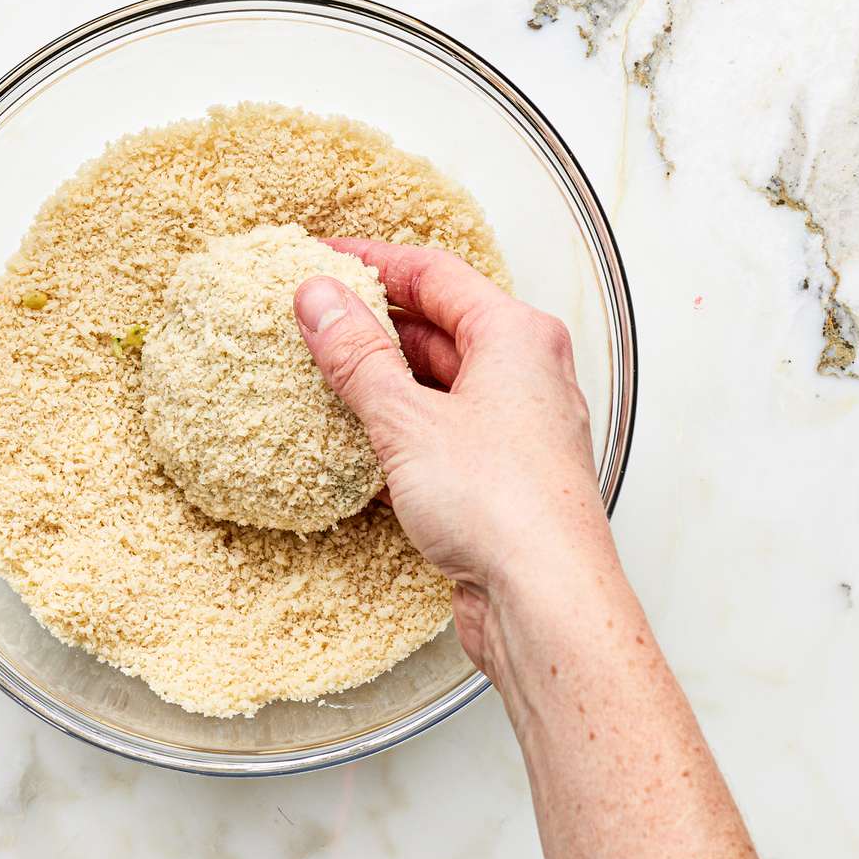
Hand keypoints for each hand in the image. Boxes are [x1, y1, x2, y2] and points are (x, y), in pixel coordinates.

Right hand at [294, 240, 610, 682]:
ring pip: (440, 384)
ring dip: (383, 382)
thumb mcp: (407, 420)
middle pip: (439, 327)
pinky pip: (444, 433)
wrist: (547, 601)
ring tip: (322, 379)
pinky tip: (357, 445)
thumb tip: (320, 299)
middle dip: (374, 324)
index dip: (373, 262)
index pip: (435, 274)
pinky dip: (400, 431)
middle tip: (311, 321)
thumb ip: (357, 357)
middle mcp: (527, 374)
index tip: (322, 257)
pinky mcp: (503, 477)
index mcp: (517, 336)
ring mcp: (518, 427)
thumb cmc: (502, 506)